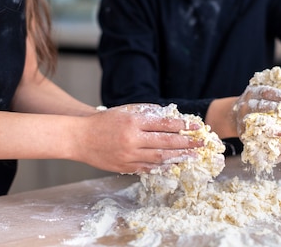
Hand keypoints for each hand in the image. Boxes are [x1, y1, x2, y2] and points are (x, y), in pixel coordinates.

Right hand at [74, 104, 201, 173]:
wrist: (80, 138)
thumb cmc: (103, 122)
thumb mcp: (124, 111)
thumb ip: (145, 112)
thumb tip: (167, 115)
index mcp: (133, 122)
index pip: (164, 124)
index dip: (182, 126)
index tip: (195, 126)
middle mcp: (133, 139)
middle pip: (165, 142)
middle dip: (186, 143)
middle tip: (201, 144)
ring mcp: (129, 155)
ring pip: (159, 158)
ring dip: (178, 157)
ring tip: (192, 156)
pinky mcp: (124, 166)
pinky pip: (147, 168)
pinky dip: (162, 167)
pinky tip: (173, 165)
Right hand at [232, 85, 280, 135]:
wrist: (235, 116)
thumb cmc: (259, 102)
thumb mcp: (268, 91)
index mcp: (252, 92)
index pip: (266, 92)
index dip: (280, 95)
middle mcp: (246, 106)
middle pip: (261, 106)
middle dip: (278, 109)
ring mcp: (243, 120)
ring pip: (257, 124)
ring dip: (273, 128)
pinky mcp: (244, 135)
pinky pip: (256, 140)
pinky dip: (269, 143)